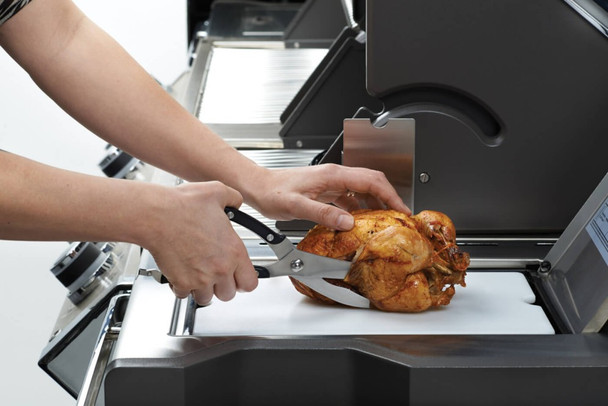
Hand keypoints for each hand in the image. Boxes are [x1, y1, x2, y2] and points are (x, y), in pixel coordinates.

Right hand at [140, 181, 257, 304]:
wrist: (156, 215)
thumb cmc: (182, 206)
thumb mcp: (217, 192)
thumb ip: (234, 198)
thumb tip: (236, 202)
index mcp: (234, 251)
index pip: (250, 283)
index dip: (244, 280)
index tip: (238, 276)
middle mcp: (220, 268)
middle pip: (228, 294)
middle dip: (222, 286)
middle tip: (215, 274)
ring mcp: (200, 278)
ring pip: (207, 298)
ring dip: (203, 289)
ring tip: (198, 273)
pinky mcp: (181, 282)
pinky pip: (184, 294)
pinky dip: (182, 287)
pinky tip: (182, 272)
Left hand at [246, 164, 410, 230]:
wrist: (258, 187)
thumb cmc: (273, 192)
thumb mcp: (297, 205)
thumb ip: (323, 213)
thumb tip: (348, 221)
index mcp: (333, 175)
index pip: (372, 181)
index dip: (391, 194)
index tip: (402, 209)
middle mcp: (335, 176)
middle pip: (372, 182)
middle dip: (390, 198)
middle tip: (400, 216)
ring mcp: (331, 183)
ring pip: (362, 191)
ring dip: (376, 205)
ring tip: (385, 221)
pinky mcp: (326, 191)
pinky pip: (350, 198)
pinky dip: (360, 209)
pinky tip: (359, 222)